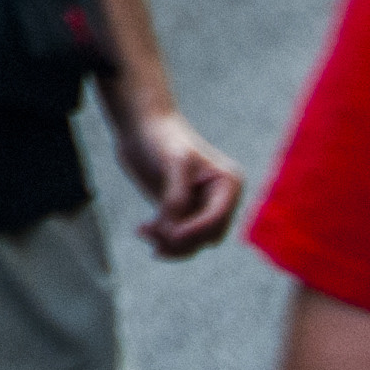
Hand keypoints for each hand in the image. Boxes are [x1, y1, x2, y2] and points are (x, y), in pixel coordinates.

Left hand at [117, 105, 244, 258]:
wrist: (140, 126)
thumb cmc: (161, 138)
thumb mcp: (172, 164)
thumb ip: (176, 198)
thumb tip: (175, 234)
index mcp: (229, 183)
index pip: (217, 218)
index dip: (195, 230)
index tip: (170, 234)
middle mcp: (220, 198)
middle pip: (207, 236)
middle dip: (182, 240)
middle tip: (152, 233)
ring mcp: (201, 207)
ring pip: (192, 241)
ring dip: (169, 243)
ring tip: (144, 232)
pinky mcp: (182, 212)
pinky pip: (177, 237)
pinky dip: (161, 238)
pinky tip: (141, 230)